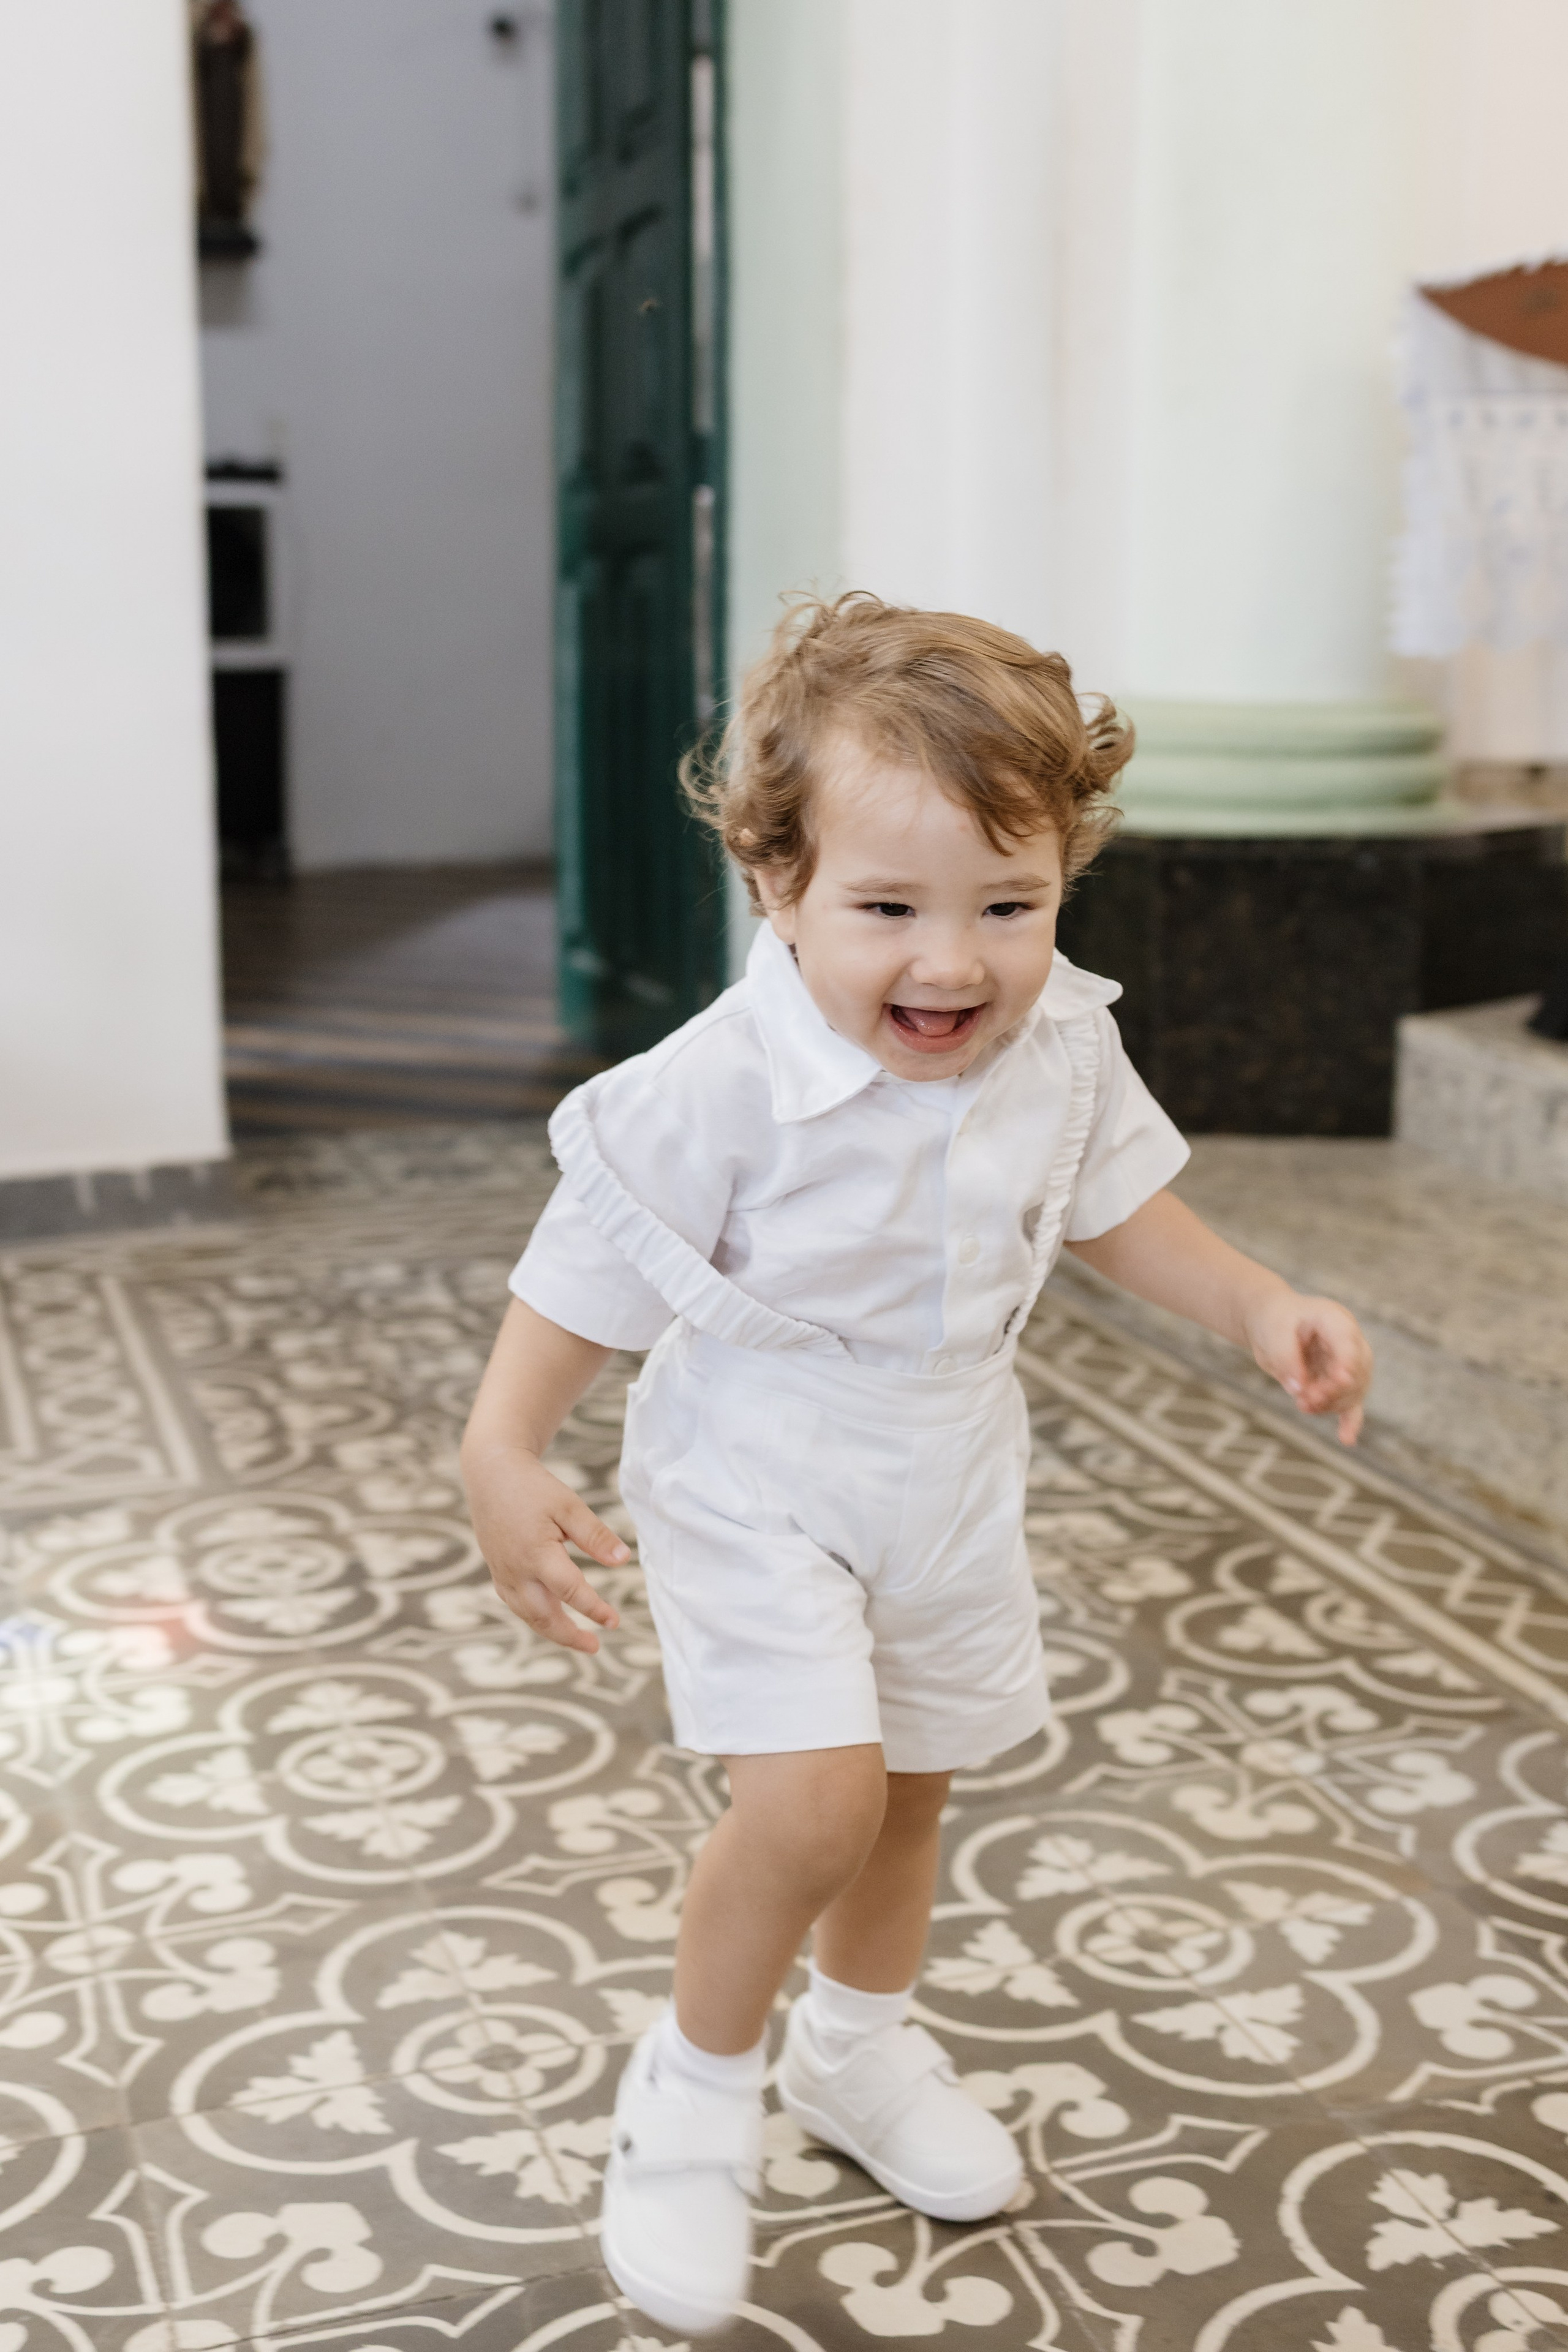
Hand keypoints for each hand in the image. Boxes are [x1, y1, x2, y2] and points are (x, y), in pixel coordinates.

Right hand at [466, 1445, 627, 1652]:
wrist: (491, 1473)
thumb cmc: (534, 1488)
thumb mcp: (569, 1505)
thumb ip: (595, 1535)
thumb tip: (622, 1561)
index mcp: (537, 1554)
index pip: (570, 1591)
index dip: (594, 1609)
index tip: (613, 1621)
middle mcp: (516, 1571)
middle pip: (544, 1616)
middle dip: (570, 1636)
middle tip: (595, 1647)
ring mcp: (503, 1573)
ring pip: (527, 1615)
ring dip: (552, 1631)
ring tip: (578, 1639)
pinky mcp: (497, 1571)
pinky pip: (516, 1604)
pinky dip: (534, 1617)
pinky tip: (550, 1618)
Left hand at [1244, 1287, 1372, 1445]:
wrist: (1270, 1322)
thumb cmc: (1273, 1321)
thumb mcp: (1274, 1333)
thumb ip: (1286, 1358)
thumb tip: (1299, 1390)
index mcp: (1336, 1320)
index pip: (1349, 1346)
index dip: (1347, 1364)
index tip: (1339, 1381)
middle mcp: (1349, 1342)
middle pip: (1356, 1373)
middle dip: (1332, 1391)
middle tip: (1304, 1400)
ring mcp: (1347, 1364)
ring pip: (1351, 1392)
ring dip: (1329, 1404)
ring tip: (1302, 1406)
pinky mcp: (1338, 1383)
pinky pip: (1351, 1404)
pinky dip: (1349, 1421)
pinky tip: (1346, 1439)